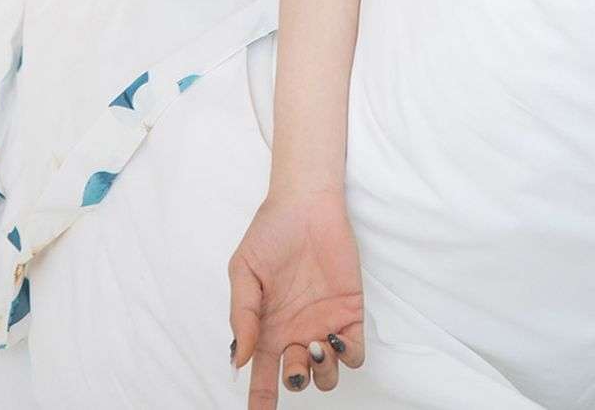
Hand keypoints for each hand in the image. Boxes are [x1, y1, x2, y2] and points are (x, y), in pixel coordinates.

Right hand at [229, 184, 364, 404]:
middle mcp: (295, 333)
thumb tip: (240, 361)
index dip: (261, 403)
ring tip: (313, 343)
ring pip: (327, 374)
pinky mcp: (350, 313)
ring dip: (321, 371)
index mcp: (267, 329)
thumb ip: (243, 316)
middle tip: (295, 358)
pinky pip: (353, 352)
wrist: (305, 204)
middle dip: (296, 379)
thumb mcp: (243, 271)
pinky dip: (346, 355)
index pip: (263, 377)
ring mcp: (323, 324)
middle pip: (297, 379)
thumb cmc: (270, 233)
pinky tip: (333, 336)